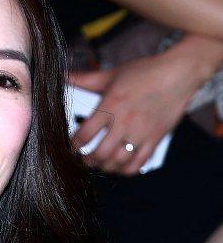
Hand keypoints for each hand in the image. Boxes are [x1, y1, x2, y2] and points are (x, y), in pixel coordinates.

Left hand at [68, 50, 202, 175]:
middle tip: (83, 160)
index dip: (73, 146)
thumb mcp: (112, 74)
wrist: (178, 73)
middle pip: (99, 153)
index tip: (70, 149)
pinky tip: (120, 167)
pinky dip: (126, 170)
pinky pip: (138, 164)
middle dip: (87, 161)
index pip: (84, 134)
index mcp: (111, 105)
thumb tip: (63, 78)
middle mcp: (124, 121)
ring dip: (105, 167)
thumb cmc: (144, 72)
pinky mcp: (154, 139)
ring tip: (100, 164)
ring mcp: (140, 132)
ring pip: (117, 162)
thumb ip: (86, 79)